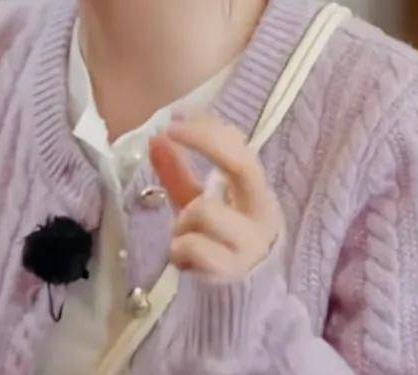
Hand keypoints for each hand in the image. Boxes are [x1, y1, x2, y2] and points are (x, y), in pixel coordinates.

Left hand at [149, 115, 282, 283]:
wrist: (244, 293)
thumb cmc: (219, 237)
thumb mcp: (199, 200)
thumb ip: (179, 171)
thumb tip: (155, 138)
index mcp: (257, 191)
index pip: (241, 149)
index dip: (208, 131)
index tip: (174, 123)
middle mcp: (262, 213)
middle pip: (241, 165)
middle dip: (206, 142)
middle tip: (170, 133)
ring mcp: (250, 243)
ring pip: (205, 209)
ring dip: (183, 221)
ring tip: (185, 235)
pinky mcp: (232, 271)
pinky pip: (193, 246)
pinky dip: (179, 250)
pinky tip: (184, 258)